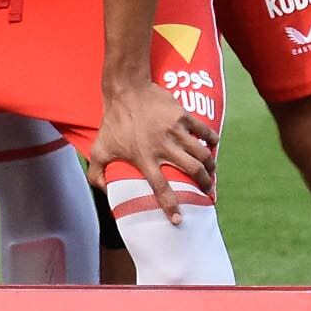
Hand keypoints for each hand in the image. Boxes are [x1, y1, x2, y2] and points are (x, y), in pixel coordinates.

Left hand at [90, 73, 214, 222]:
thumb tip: (105, 191)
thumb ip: (97, 174)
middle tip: (207, 190)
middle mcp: (162, 147)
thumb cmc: (113, 121)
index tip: (178, 220)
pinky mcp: (182, 116)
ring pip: (202, 153)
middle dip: (204, 184)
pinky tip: (213, 145)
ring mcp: (175, 131)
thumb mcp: (99, 149)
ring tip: (211, 171)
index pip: (161, 188)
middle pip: (193, 170)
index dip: (170, 206)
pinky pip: (204, 130)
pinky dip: (211, 139)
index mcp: (144, 158)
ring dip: (210, 165)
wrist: (126, 90)